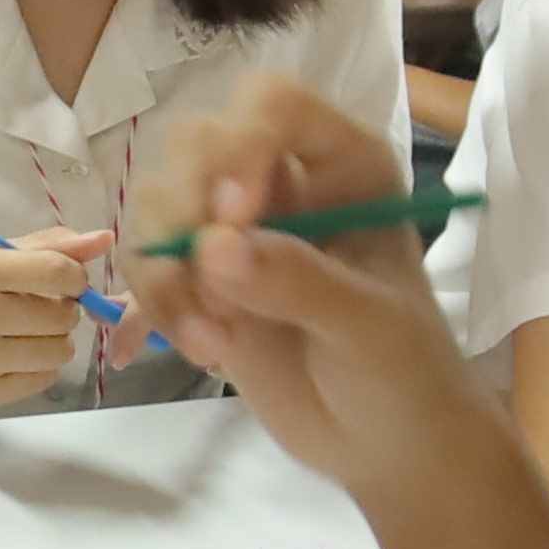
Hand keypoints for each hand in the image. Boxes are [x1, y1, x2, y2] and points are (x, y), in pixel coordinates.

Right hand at [0, 228, 110, 408]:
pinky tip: (13, 354)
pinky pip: (45, 379)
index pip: (57, 273)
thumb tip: (104, 239)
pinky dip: (40, 366)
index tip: (64, 280)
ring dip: (54, 339)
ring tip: (26, 331)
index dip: (74, 276)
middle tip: (37, 307)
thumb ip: (48, 246)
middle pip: (63, 317)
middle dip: (61, 310)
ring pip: (60, 352)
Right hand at [132, 77, 493, 496]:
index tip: (238, 211)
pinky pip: (145, 265)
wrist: (385, 444)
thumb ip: (297, 281)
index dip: (243, 143)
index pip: (272, 105)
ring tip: (212, 341)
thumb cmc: (403, 370)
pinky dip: (152, 307)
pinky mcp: (199, 281)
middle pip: (198, 143)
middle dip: (189, 208)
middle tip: (215, 284)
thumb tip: (214, 248)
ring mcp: (233, 230)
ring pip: (158, 202)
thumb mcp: (369, 325)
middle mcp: (281, 181)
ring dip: (166, 272)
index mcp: (340, 165)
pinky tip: (191, 355)